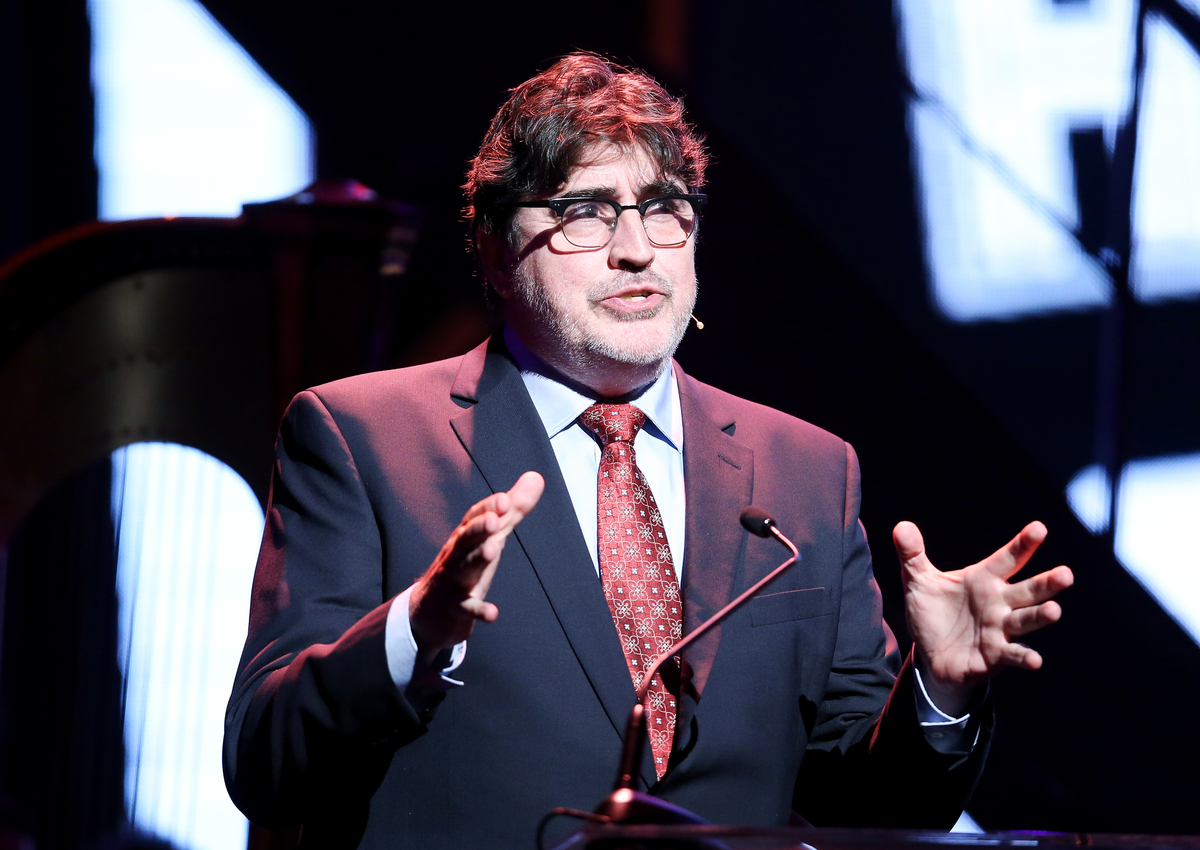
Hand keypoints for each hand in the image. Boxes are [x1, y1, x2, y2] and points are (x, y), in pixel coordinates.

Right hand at [409, 471, 544, 662]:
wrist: (429, 610)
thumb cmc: (465, 564)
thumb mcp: (491, 536)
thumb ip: (514, 509)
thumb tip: (537, 477)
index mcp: (466, 535)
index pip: (474, 517)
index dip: (488, 508)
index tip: (505, 500)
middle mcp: (457, 555)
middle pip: (466, 538)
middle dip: (479, 528)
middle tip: (495, 519)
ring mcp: (454, 581)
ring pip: (464, 568)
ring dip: (477, 559)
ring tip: (492, 550)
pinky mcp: (456, 608)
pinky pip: (467, 609)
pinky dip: (478, 610)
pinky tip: (492, 613)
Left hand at [895, 520, 1073, 714]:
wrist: (931, 655)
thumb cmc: (934, 614)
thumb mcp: (918, 582)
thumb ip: (912, 554)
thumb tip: (901, 526)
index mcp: (984, 580)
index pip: (1008, 558)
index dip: (1023, 544)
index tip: (1040, 528)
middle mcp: (999, 603)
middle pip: (1028, 590)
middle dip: (1047, 583)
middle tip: (1066, 574)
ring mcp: (1000, 630)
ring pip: (1026, 620)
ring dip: (1041, 616)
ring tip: (1054, 611)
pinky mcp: (996, 656)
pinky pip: (1014, 655)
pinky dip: (1024, 657)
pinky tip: (1035, 660)